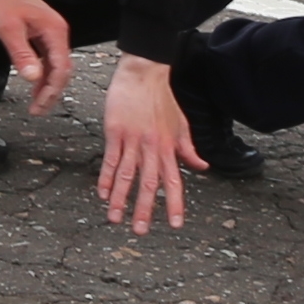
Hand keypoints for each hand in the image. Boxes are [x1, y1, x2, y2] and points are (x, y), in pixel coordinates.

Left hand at [0, 0, 73, 105]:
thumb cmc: (2, 1)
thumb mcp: (8, 30)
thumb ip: (22, 54)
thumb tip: (33, 78)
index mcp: (54, 30)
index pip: (61, 67)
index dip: (52, 89)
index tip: (40, 105)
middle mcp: (58, 31)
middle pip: (62, 69)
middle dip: (52, 92)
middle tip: (38, 110)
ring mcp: (51, 32)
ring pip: (55, 65)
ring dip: (47, 85)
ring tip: (37, 103)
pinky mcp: (43, 32)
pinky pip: (48, 58)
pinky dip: (43, 73)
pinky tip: (35, 85)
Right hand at [97, 54, 200, 231]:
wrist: (144, 73)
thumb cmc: (162, 97)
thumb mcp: (181, 124)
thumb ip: (189, 148)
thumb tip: (202, 167)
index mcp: (168, 147)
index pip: (174, 181)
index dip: (175, 204)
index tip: (175, 224)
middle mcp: (152, 147)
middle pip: (148, 184)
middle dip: (144, 210)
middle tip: (140, 231)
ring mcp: (132, 140)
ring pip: (127, 175)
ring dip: (120, 199)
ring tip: (115, 218)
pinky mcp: (115, 132)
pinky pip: (111, 159)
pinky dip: (106, 177)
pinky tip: (102, 193)